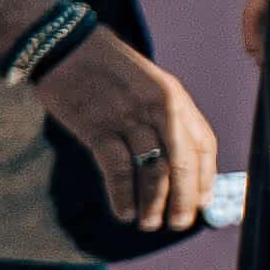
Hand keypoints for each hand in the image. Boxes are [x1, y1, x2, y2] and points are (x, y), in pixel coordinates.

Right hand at [33, 34, 214, 236]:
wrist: (65, 45)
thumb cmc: (110, 71)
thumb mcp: (151, 86)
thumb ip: (168, 119)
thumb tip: (180, 165)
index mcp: (176, 99)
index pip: (204, 146)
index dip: (205, 178)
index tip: (203, 203)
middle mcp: (159, 109)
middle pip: (182, 164)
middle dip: (184, 199)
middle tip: (180, 223)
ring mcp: (128, 118)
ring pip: (152, 171)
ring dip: (153, 204)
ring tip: (149, 223)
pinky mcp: (96, 127)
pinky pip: (117, 169)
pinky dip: (123, 195)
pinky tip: (124, 213)